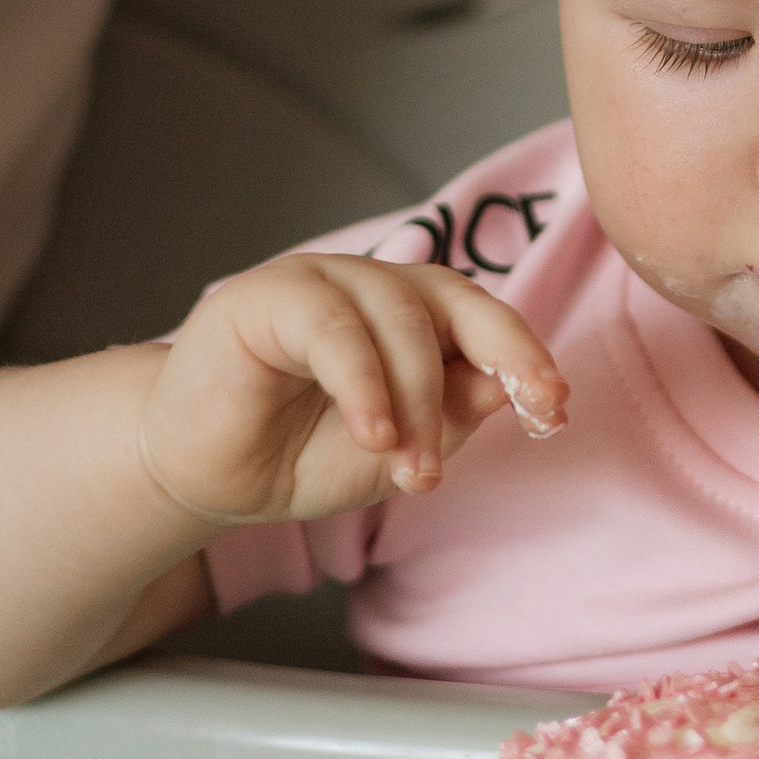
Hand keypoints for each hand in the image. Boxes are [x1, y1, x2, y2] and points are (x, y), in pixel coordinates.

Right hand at [137, 254, 568, 528]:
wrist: (203, 476)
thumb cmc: (297, 457)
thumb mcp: (391, 453)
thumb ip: (446, 418)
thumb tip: (507, 388)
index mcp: (413, 317)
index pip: (483, 318)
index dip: (525, 355)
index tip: (556, 408)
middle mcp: (373, 287)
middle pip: (455, 302)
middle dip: (503, 356)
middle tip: (528, 413)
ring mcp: (320, 282)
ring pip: (398, 315)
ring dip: (419, 397)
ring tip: (414, 471)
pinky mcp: (267, 295)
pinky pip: (333, 329)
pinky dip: (364, 382)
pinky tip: (374, 434)